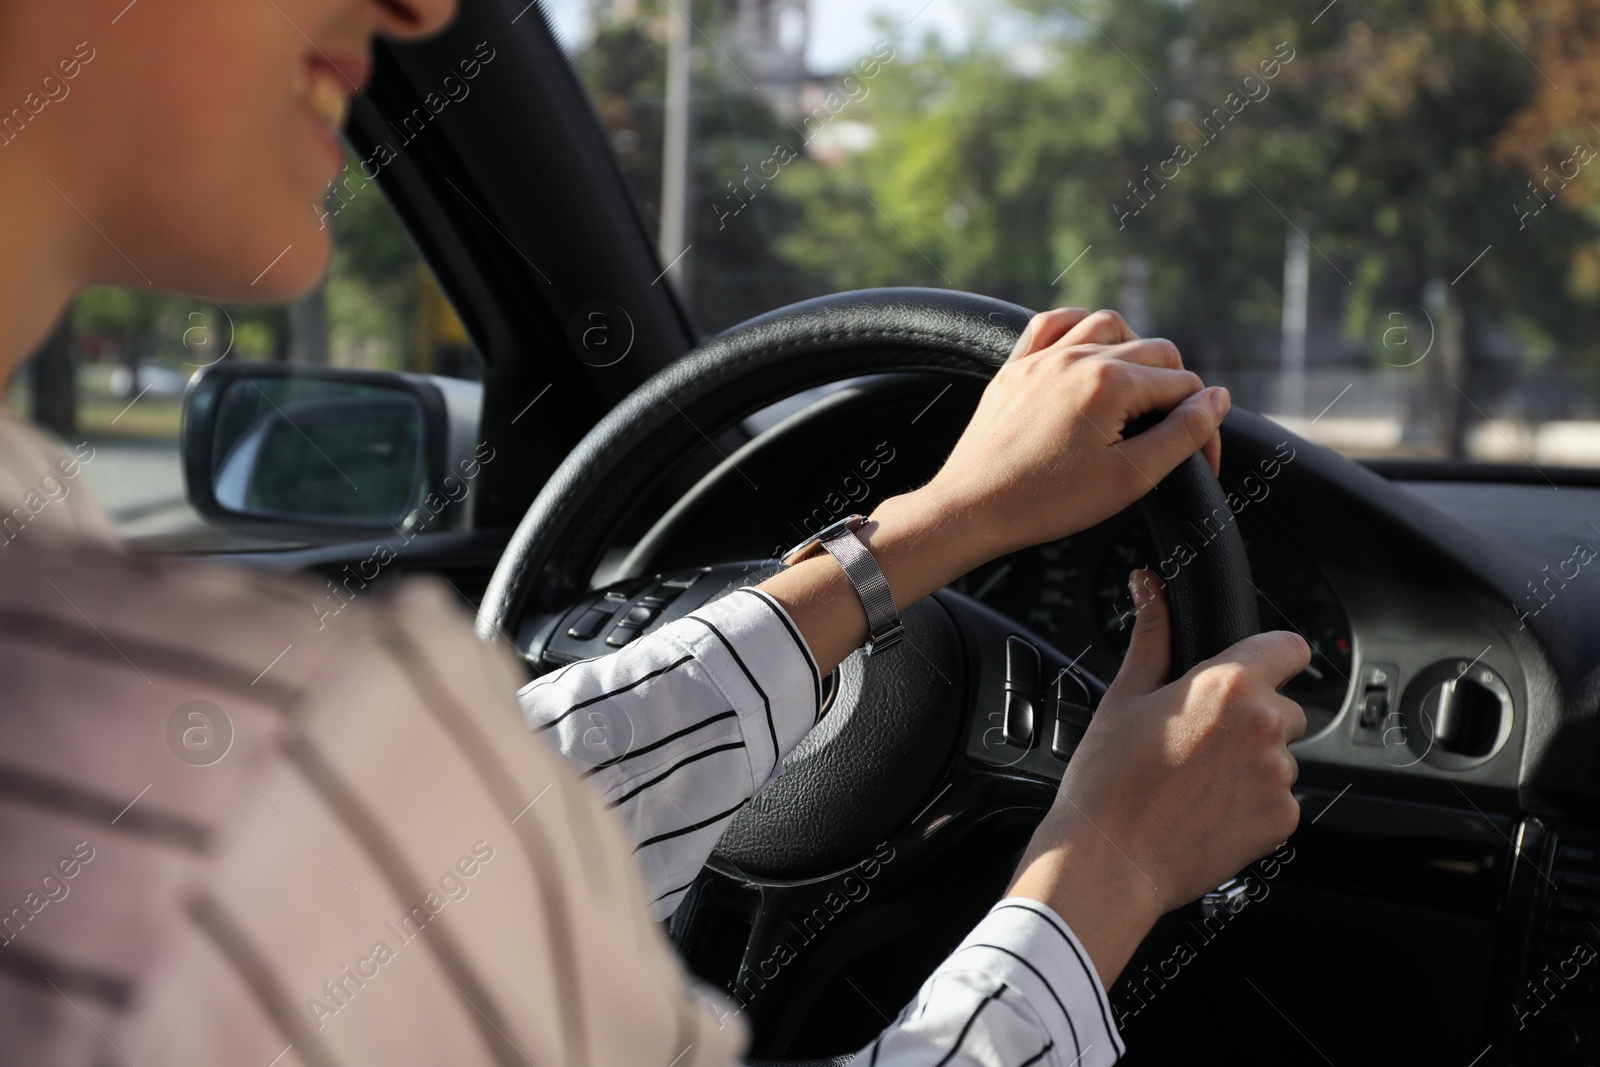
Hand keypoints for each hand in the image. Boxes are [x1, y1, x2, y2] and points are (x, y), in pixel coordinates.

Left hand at [911, 308, 1229, 562]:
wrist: (972, 509)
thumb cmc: (1047, 502)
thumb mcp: (1130, 477)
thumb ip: (1183, 434)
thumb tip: (1217, 399)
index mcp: (1111, 382)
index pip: (1184, 387)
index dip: (1203, 423)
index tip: (1201, 460)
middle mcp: (1077, 357)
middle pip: (1154, 352)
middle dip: (1175, 389)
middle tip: (1171, 433)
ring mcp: (1042, 358)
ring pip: (1108, 326)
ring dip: (1134, 350)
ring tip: (1139, 393)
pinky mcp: (1015, 367)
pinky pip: (1053, 324)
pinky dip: (1079, 329)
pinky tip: (1088, 352)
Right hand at [1006, 571, 1309, 986]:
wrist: (1107, 863)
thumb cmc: (1106, 783)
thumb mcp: (1123, 697)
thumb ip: (1151, 636)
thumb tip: (1149, 586)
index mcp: (1227, 685)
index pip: (1289, 647)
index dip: (1267, 657)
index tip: (1245, 673)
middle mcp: (1263, 726)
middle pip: (1281, 705)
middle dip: (1250, 717)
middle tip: (1197, 738)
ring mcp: (1277, 777)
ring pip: (1278, 754)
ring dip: (1251, 762)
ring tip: (1195, 779)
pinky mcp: (1280, 820)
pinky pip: (1279, 798)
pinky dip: (1252, 802)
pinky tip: (1207, 808)